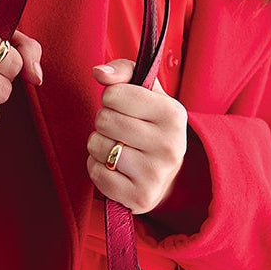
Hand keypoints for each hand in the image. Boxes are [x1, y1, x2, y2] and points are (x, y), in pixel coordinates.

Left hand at [86, 59, 187, 213]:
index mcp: (174, 114)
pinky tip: (114, 169)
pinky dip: (97, 169)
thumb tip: (99, 72)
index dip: (110, 99)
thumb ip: (124, 72)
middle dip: (103, 123)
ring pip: (97, 147)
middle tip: (118, 131)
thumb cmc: (150, 127)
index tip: (122, 107)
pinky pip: (96, 174)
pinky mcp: (140, 197)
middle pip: (104, 120)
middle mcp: (170, 145)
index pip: (114, 94)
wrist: (165, 176)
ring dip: (98, 147)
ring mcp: (156, 174)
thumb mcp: (147, 94)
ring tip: (116, 149)